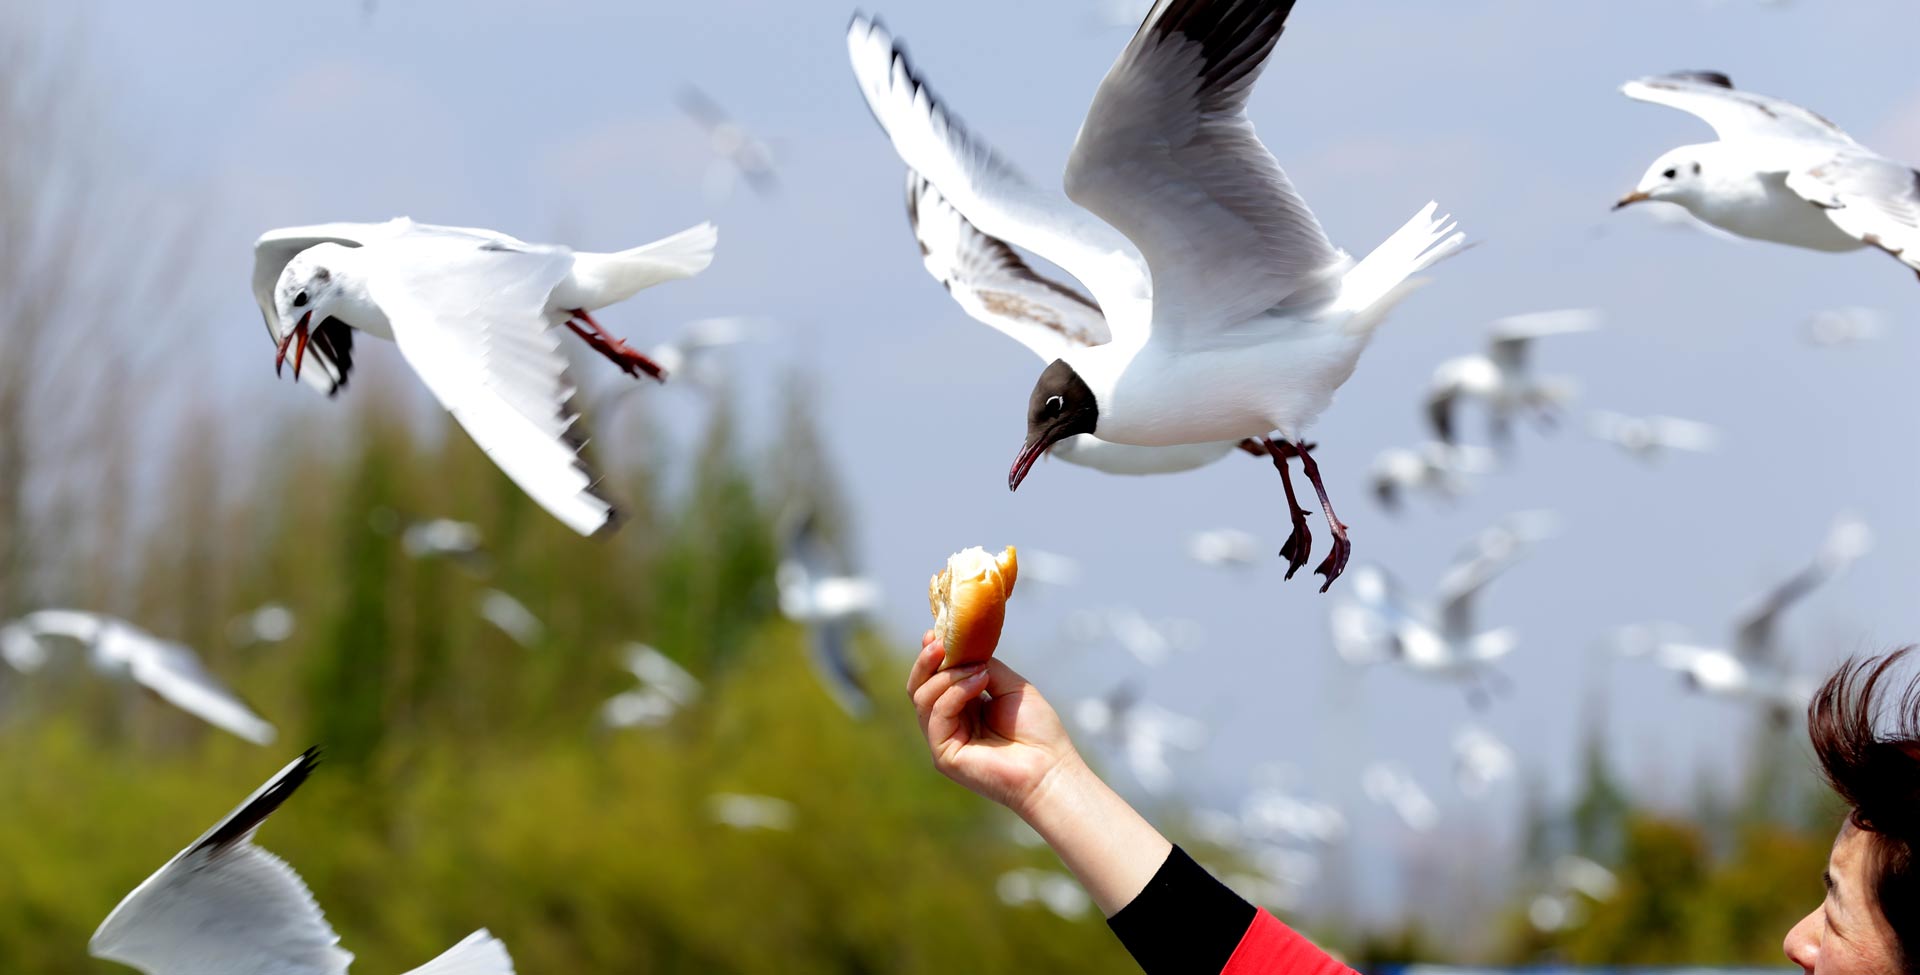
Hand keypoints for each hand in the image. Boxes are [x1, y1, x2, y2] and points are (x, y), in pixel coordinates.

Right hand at [907, 631, 1082, 818]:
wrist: (1050, 768)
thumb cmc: (1037, 731)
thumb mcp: (1010, 686)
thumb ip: (984, 666)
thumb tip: (963, 649)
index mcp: (963, 708)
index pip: (935, 680)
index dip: (932, 656)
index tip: (935, 632)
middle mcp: (949, 724)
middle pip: (919, 688)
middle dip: (927, 662)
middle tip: (939, 641)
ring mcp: (944, 741)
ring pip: (923, 699)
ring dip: (948, 675)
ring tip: (979, 668)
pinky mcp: (944, 755)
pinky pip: (937, 716)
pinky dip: (955, 693)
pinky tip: (980, 681)